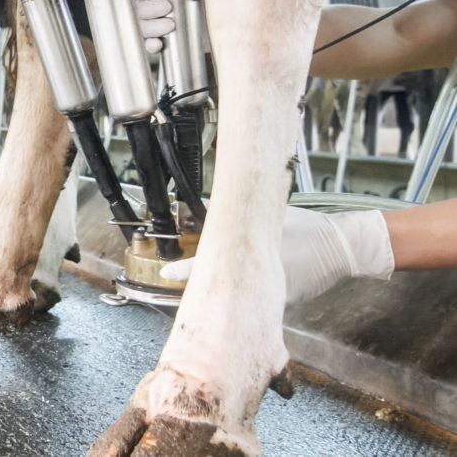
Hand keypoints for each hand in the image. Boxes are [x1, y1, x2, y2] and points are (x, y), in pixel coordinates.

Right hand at [132, 0, 201, 52]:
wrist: (203, 32)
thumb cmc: (196, 9)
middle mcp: (147, 10)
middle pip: (140, 9)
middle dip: (151, 8)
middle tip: (166, 7)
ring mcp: (148, 27)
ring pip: (143, 26)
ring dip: (153, 26)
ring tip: (170, 25)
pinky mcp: (153, 43)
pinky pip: (147, 44)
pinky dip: (152, 44)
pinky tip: (158, 43)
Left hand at [160, 204, 394, 304]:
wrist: (343, 247)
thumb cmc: (309, 229)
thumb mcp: (273, 217)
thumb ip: (242, 217)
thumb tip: (215, 208)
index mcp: (252, 258)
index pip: (209, 266)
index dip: (184, 271)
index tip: (165, 274)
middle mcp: (259, 281)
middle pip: (219, 287)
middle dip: (201, 286)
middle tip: (181, 282)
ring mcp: (272, 295)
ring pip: (239, 296)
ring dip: (227, 291)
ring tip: (216, 286)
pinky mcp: (283, 301)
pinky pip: (259, 299)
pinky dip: (250, 295)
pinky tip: (248, 289)